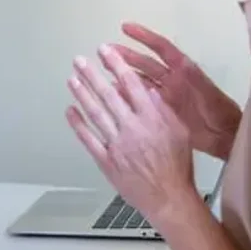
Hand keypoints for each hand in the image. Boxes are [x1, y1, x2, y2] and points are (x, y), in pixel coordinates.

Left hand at [66, 45, 197, 224]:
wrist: (169, 198)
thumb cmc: (178, 165)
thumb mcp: (180, 132)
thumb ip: (164, 110)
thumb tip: (149, 89)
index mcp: (151, 118)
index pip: (130, 84)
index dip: (116, 65)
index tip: (104, 51)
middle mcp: (131, 127)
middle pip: (108, 95)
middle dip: (91, 75)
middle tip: (79, 60)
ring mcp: (116, 144)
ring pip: (95, 114)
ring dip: (81, 95)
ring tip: (71, 79)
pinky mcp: (106, 161)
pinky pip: (88, 139)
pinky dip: (78, 124)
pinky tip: (70, 111)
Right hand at [113, 22, 241, 160]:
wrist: (224, 135)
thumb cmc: (219, 110)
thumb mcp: (205, 89)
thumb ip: (191, 77)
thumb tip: (177, 63)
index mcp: (183, 70)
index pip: (161, 48)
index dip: (144, 36)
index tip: (125, 27)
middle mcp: (172, 79)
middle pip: (145, 63)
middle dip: (126, 55)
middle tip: (105, 50)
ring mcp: (167, 95)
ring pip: (141, 80)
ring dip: (124, 73)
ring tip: (103, 69)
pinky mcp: (163, 110)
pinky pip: (142, 100)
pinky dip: (129, 96)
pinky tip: (114, 94)